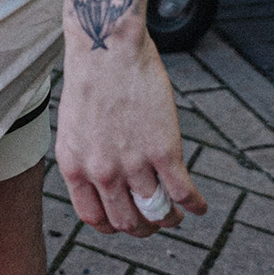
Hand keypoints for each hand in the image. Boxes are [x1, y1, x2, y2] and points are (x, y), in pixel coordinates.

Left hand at [56, 35, 205, 237]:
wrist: (107, 46)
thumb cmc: (90, 79)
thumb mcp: (74, 127)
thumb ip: (85, 159)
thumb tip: (101, 184)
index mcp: (75, 166)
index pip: (94, 219)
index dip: (112, 226)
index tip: (125, 221)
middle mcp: (102, 171)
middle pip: (127, 222)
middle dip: (143, 228)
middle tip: (154, 221)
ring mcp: (133, 162)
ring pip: (157, 212)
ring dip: (171, 218)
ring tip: (178, 213)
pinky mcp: (163, 149)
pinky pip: (183, 192)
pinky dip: (194, 205)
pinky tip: (199, 206)